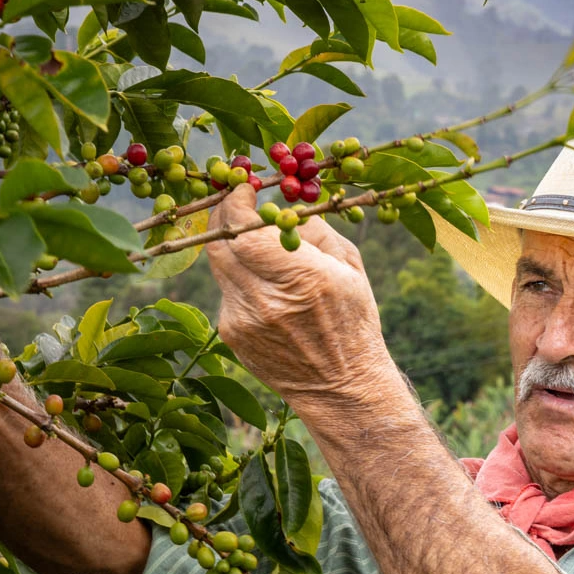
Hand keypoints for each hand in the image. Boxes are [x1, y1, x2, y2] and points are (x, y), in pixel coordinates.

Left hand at [207, 185, 395, 405]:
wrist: (341, 387)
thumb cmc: (354, 322)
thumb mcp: (349, 267)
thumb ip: (313, 228)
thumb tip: (281, 202)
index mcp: (301, 277)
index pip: (244, 228)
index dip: (236, 201)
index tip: (244, 186)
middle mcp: (265, 299)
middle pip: (219, 243)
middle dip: (224, 215)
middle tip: (236, 202)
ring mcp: (243, 319)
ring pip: (219, 265)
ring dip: (232, 245)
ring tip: (254, 240)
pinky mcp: (232, 334)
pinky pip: (227, 290)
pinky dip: (239, 277)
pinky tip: (264, 286)